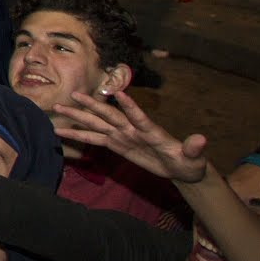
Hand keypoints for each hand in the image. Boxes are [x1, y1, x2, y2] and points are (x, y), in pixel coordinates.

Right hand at [53, 90, 208, 183]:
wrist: (180, 167)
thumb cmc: (189, 161)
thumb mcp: (194, 158)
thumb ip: (193, 148)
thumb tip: (202, 139)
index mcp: (150, 131)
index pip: (138, 117)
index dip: (129, 106)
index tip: (118, 93)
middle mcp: (132, 129)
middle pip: (108, 115)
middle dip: (91, 105)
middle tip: (73, 94)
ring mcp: (122, 136)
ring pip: (96, 124)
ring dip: (77, 117)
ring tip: (57, 108)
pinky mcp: (117, 145)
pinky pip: (94, 139)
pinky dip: (78, 135)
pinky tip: (62, 131)